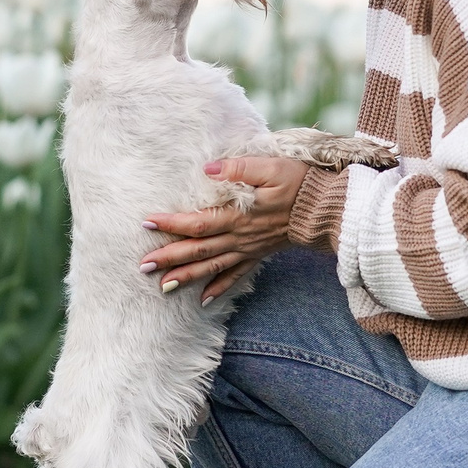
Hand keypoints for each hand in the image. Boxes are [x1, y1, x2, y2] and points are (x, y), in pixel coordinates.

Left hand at [141, 155, 309, 301]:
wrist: (325, 209)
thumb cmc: (299, 183)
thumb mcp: (270, 166)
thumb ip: (238, 168)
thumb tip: (207, 169)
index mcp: (238, 216)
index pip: (198, 222)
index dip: (171, 224)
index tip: (147, 222)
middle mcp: (239, 237)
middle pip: (198, 250)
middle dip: (169, 258)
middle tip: (142, 266)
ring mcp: (248, 249)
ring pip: (212, 267)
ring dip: (186, 278)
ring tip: (162, 288)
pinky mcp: (258, 254)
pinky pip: (235, 276)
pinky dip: (218, 289)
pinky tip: (203, 300)